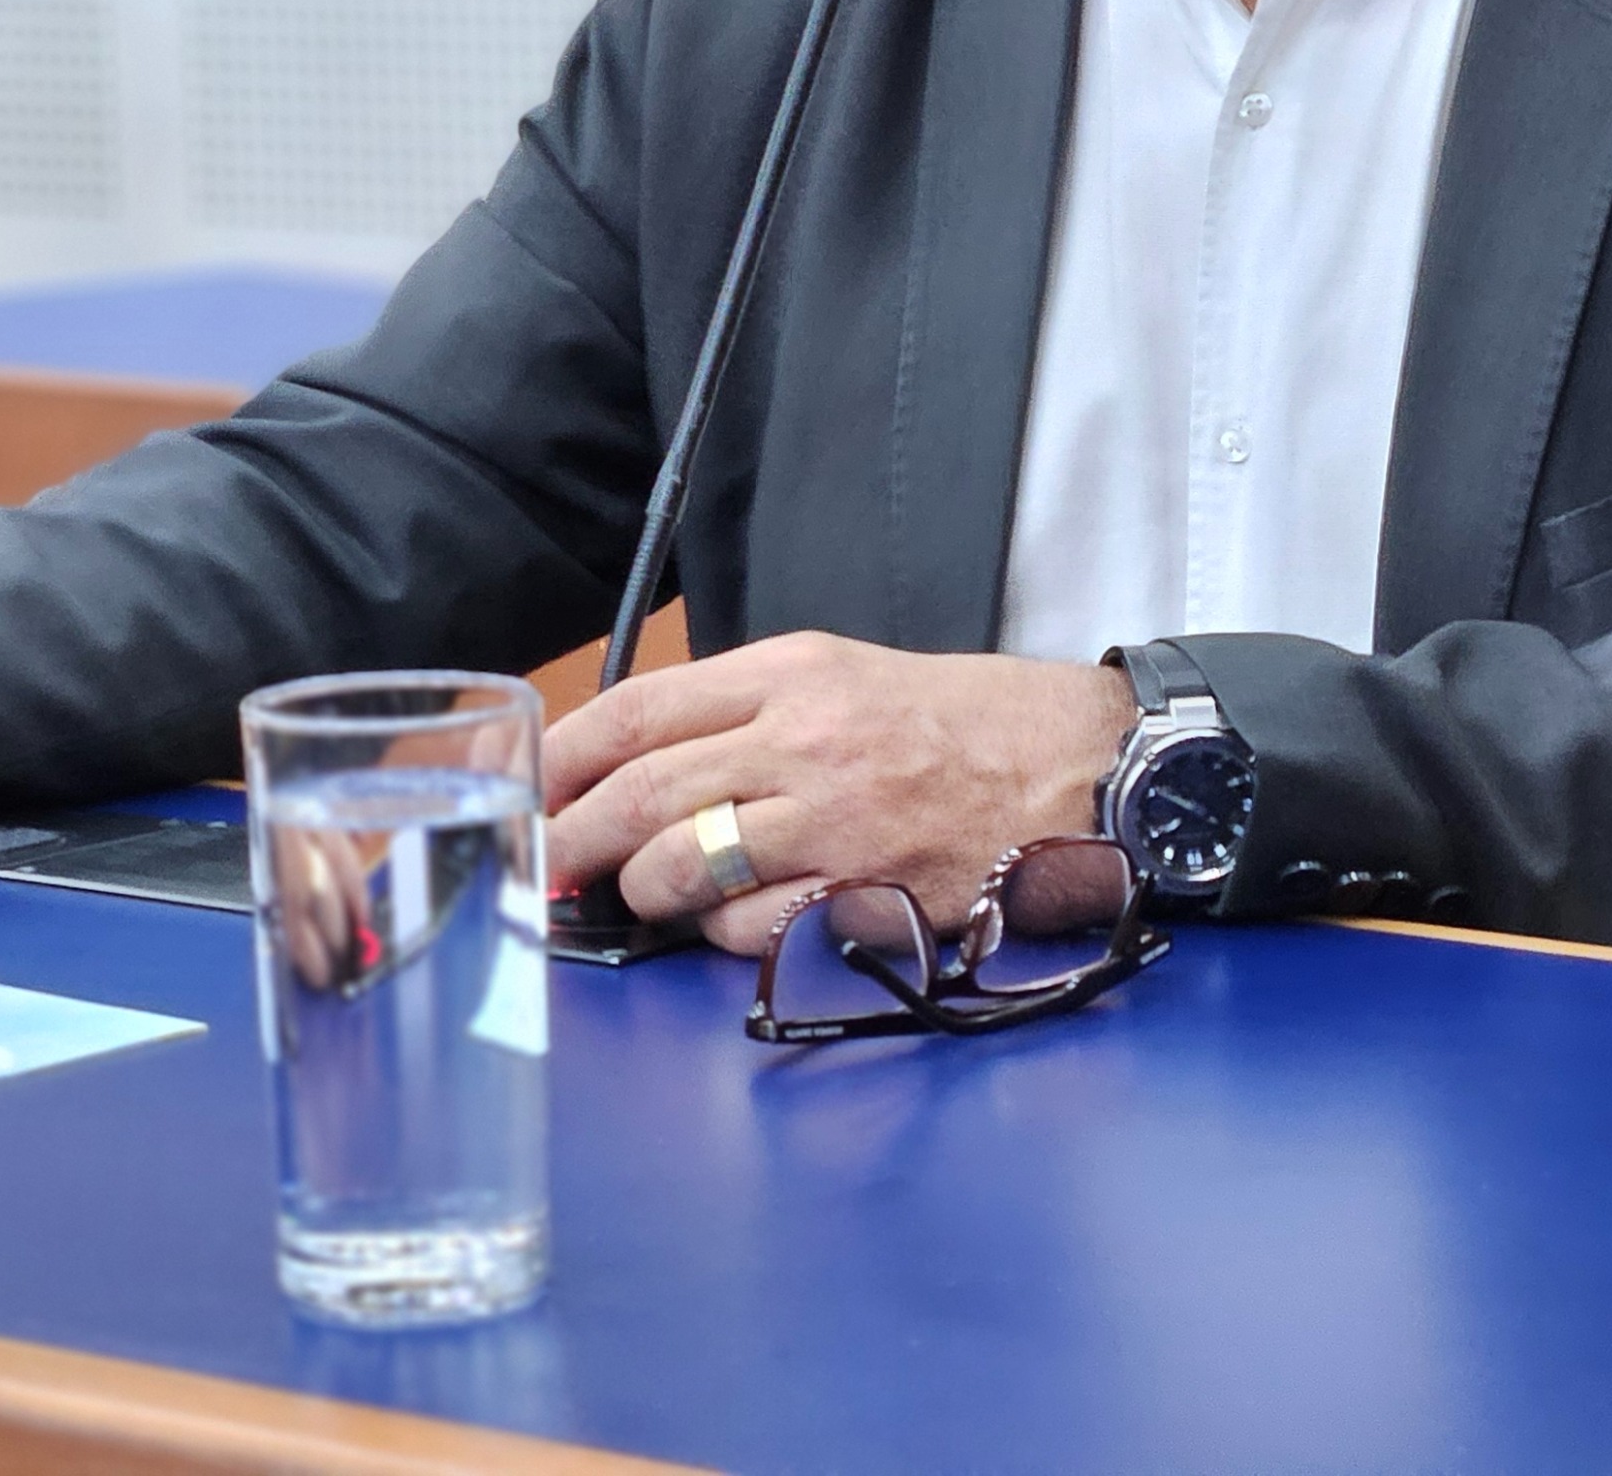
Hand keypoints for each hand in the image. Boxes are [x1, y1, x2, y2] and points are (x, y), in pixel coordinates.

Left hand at [542, 631, 1132, 956]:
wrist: (1082, 766)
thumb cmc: (965, 723)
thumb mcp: (847, 676)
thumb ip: (747, 711)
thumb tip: (641, 761)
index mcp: (793, 675)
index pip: (641, 709)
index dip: (566, 754)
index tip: (529, 783)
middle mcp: (805, 743)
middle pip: (644, 793)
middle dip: (575, 835)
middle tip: (542, 861)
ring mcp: (835, 825)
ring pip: (685, 867)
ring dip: (645, 890)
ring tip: (642, 894)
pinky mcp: (867, 899)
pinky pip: (752, 930)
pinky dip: (723, 935)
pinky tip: (731, 924)